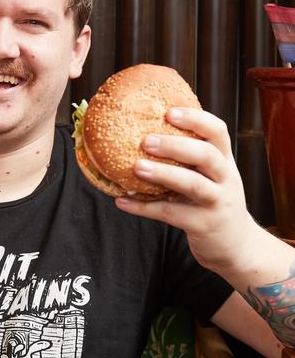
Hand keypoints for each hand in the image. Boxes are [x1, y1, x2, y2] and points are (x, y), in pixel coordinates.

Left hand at [114, 107, 258, 271]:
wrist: (237, 245)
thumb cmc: (211, 200)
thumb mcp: (208, 175)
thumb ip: (186, 157)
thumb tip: (139, 133)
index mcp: (223, 160)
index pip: (217, 131)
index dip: (195, 119)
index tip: (169, 112)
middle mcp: (225, 178)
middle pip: (207, 155)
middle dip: (176, 146)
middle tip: (146, 140)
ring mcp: (217, 202)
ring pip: (194, 185)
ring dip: (163, 174)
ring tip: (136, 167)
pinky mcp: (204, 225)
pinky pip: (172, 215)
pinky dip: (144, 208)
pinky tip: (122, 201)